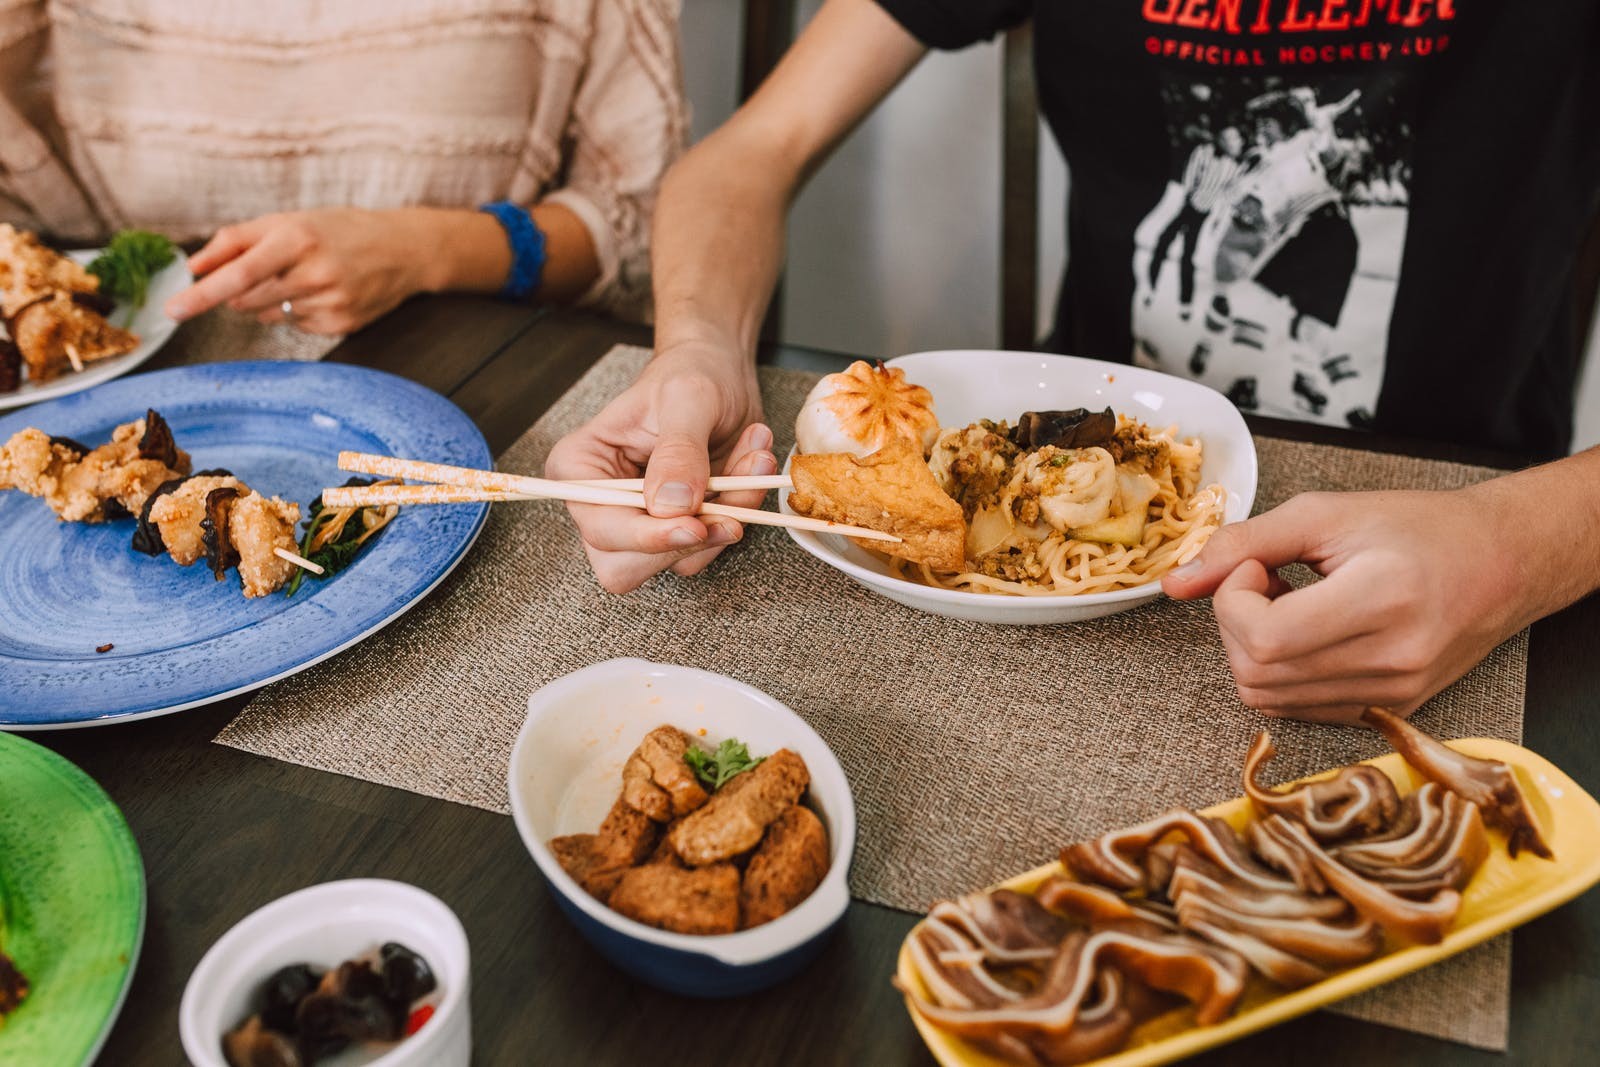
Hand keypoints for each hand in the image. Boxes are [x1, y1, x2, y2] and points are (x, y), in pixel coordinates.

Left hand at [164, 208, 434, 333]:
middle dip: (239, 291)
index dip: (202, 293)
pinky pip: (295, 326)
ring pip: (268, 314)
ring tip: (306, 278)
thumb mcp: (289, 221)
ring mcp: (331, 303)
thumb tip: (193, 267)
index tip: (173, 309)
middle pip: (247, 299)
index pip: (239, 272)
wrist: (405, 250)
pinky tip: (323, 294)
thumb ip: (237, 240)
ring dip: (271, 300)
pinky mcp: (342, 325)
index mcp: (298, 237)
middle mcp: (315, 272)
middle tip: (269, 272)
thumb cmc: (339, 231)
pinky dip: (298, 312)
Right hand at [545, 342, 772, 592]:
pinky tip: (753, 463)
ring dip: (728, 514)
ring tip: (752, 459)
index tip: (694, 526)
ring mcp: (644, 521)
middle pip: (629, 566)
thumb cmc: (690, 373)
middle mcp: (604, 504)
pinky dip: (742, 507)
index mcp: (580, 469)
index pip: (602, 528)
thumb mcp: (686, 399)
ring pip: (682, 558)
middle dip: (688, 541)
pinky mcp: (683, 526)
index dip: (646, 537)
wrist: (720, 371)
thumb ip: (678, 452)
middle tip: (733, 509)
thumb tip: (673, 506)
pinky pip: (713, 543)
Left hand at [1162, 488, 1525, 723]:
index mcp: (1382, 602)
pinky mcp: (1386, 712)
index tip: (1255, 565)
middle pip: (1255, 672)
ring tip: (1290, 601)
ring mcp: (1390, 696)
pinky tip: (1307, 630)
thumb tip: (1174, 583)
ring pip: (1267, 696)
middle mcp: (1390, 662)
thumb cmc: (1420, 529)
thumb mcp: (1325, 514)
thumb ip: (1242, 544)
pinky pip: (1296, 707)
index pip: (1262, 637)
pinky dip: (1279, 670)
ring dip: (1254, 647)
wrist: (1502, 563)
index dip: (1234, 599)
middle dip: (1237, 622)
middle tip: (1267, 578)